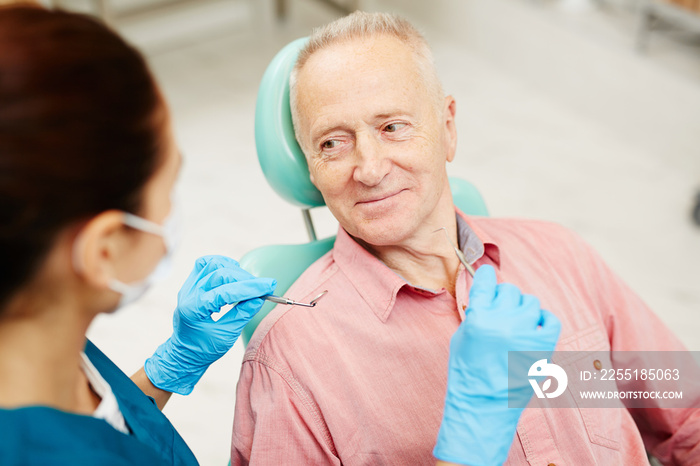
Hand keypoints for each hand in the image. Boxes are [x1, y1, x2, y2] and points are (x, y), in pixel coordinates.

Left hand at [144, 255, 275, 394]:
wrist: (184, 354)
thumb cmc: (203, 349)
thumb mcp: (226, 336)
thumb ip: (243, 314)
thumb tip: (259, 298)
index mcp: (194, 309)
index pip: (226, 291)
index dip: (250, 288)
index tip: (269, 286)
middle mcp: (188, 294)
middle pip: (221, 274)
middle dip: (245, 278)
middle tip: (263, 287)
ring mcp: (188, 287)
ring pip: (212, 264)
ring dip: (233, 270)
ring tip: (247, 282)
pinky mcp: (191, 284)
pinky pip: (205, 264)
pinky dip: (221, 264)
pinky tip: (232, 274)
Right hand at [434, 265, 560, 465]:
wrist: (484, 406)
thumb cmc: (468, 373)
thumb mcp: (462, 337)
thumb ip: (476, 312)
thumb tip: (487, 294)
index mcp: (478, 318)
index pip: (485, 282)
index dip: (486, 276)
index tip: (487, 275)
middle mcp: (503, 322)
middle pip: (509, 290)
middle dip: (504, 298)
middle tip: (500, 312)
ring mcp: (526, 333)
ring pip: (530, 302)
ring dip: (522, 310)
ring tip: (516, 326)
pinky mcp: (544, 346)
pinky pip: (551, 319)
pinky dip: (543, 320)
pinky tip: (534, 328)